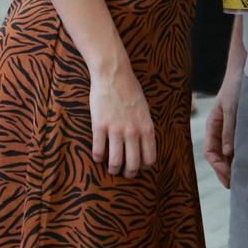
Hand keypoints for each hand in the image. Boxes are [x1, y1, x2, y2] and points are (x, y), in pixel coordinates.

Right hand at [89, 61, 155, 176]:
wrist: (113, 74)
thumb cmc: (130, 89)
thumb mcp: (145, 109)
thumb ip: (144, 127)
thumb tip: (143, 144)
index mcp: (146, 128)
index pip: (149, 158)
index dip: (144, 166)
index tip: (139, 166)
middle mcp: (133, 132)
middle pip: (133, 164)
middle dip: (129, 173)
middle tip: (124, 172)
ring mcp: (116, 130)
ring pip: (115, 162)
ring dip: (113, 169)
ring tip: (111, 168)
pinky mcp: (99, 126)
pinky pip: (99, 151)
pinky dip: (98, 157)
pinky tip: (98, 157)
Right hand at [204, 69, 242, 188]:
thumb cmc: (236, 87)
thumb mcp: (231, 108)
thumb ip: (229, 130)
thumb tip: (228, 154)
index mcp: (213, 126)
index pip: (210, 153)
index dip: (218, 168)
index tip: (229, 179)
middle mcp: (221, 129)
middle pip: (220, 156)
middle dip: (226, 171)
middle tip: (238, 186)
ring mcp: (233, 128)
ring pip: (231, 153)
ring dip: (236, 165)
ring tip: (246, 178)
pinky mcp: (244, 126)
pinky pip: (242, 145)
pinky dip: (244, 155)